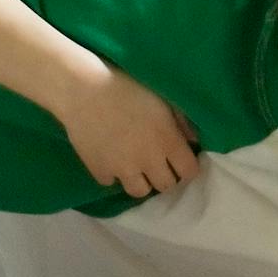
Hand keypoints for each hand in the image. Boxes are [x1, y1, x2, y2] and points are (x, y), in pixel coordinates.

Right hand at [58, 69, 199, 196]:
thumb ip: (182, 121)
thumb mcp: (163, 97)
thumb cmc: (127, 85)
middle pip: (166, 185)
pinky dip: (113, 174)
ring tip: (136, 165)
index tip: (181, 158)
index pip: (189, 172)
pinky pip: (111, 182)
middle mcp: (148, 161)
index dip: (187, 166)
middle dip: (166, 175)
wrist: (84, 89)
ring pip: (139, 192)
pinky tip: (111, 158)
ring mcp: (122, 170)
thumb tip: (194, 141)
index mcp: (168, 142)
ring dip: (142, 180)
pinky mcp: (99, 171)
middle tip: (159, 161)